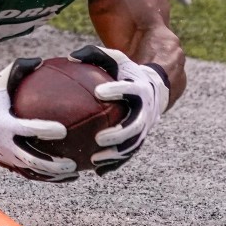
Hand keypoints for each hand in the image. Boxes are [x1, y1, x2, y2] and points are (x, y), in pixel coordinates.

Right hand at [0, 58, 78, 181]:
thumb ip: (18, 70)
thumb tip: (41, 61)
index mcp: (4, 124)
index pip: (27, 129)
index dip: (44, 130)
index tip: (63, 129)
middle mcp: (6, 144)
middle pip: (31, 159)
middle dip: (52, 164)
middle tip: (71, 162)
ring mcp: (7, 157)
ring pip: (33, 171)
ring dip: (53, 174)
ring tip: (74, 172)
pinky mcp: (8, 164)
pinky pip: (30, 174)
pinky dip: (48, 177)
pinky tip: (66, 177)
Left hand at [70, 45, 169, 173]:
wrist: (156, 87)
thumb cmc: (127, 72)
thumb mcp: (115, 59)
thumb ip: (94, 54)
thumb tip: (70, 57)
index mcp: (140, 89)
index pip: (131, 90)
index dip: (117, 90)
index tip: (99, 91)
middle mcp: (145, 110)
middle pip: (136, 125)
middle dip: (119, 133)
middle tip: (99, 138)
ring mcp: (144, 127)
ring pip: (133, 145)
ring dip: (116, 154)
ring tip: (95, 159)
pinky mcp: (140, 138)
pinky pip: (128, 154)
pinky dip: (114, 163)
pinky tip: (97, 170)